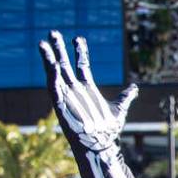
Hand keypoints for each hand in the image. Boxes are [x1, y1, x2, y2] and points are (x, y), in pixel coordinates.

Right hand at [39, 32, 138, 152]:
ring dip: (48, 59)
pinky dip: (51, 76)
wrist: (101, 146)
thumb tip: (135, 88)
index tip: (78, 38)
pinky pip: (54, 88)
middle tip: (53, 32)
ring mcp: (67, 96)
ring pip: (54, 74)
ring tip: (42, 43)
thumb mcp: (119, 109)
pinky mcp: (61, 106)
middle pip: (64, 65)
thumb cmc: (108, 131)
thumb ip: (125, 97)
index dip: (80, 52)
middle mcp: (75, 90)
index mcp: (87, 88)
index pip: (81, 65)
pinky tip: (50, 64)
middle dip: (59, 49)